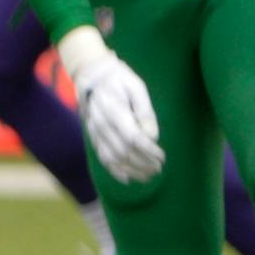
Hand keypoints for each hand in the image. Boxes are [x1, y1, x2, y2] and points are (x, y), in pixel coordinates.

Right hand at [59, 27, 163, 184]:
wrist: (93, 76)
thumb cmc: (120, 80)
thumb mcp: (137, 88)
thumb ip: (144, 112)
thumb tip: (152, 136)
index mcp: (114, 111)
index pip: (132, 138)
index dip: (148, 151)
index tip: (162, 156)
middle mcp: (101, 125)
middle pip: (123, 151)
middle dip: (143, 163)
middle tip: (159, 167)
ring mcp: (95, 132)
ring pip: (112, 158)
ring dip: (132, 170)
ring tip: (149, 175)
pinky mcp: (93, 137)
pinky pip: (102, 158)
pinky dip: (115, 171)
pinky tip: (128, 178)